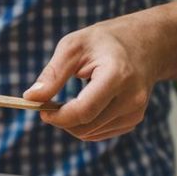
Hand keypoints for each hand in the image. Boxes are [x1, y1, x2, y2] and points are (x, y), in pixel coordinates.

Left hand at [24, 14, 162, 140]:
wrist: (146, 44)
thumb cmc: (105, 42)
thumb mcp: (74, 46)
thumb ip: (53, 73)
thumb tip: (31, 97)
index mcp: (117, 76)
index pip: (83, 111)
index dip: (58, 116)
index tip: (41, 109)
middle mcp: (131, 98)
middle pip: (85, 126)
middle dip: (62, 119)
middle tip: (50, 103)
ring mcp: (135, 112)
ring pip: (90, 133)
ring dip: (72, 122)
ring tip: (71, 98)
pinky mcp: (133, 120)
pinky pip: (99, 133)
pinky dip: (85, 124)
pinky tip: (87, 103)